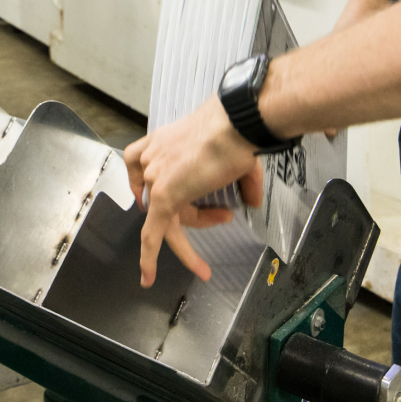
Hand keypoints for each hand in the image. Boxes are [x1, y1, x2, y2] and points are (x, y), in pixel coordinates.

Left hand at [124, 95, 263, 287]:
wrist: (236, 125)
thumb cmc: (239, 131)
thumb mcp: (237, 158)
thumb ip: (242, 182)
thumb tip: (252, 201)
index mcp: (164, 142)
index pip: (168, 175)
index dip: (189, 193)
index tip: (209, 201)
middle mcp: (154, 160)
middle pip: (165, 199)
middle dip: (196, 215)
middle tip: (224, 218)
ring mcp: (157, 179)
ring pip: (165, 221)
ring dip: (184, 244)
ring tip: (203, 266)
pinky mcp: (163, 198)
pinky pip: (151, 234)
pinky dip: (149, 257)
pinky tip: (148, 277)